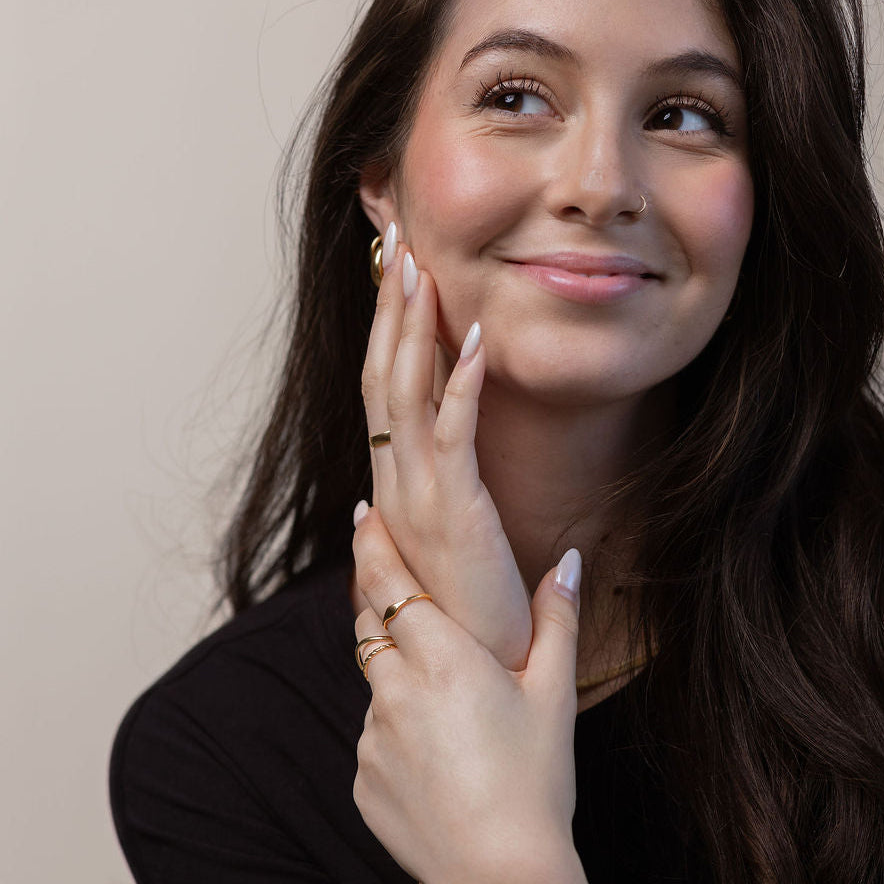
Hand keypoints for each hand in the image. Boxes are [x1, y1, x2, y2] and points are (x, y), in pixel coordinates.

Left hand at [351, 505, 587, 883]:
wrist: (501, 877)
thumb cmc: (535, 780)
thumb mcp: (553, 694)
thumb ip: (557, 618)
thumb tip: (569, 559)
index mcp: (442, 659)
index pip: (390, 583)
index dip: (373, 545)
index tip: (364, 516)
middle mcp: (395, 691)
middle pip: (371, 625)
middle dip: (381, 603)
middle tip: (407, 598)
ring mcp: (371, 738)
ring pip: (374, 683)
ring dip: (397, 675)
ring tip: (447, 705)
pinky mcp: (361, 779)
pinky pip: (372, 735)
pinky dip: (395, 729)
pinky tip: (438, 755)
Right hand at [360, 226, 531, 669]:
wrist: (470, 669)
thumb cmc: (466, 605)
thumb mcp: (445, 538)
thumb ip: (424, 499)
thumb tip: (394, 480)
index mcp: (395, 479)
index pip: (383, 387)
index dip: (385, 328)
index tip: (394, 273)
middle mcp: (395, 477)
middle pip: (383, 374)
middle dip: (388, 305)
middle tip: (395, 241)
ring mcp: (419, 492)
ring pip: (405, 392)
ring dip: (412, 326)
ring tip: (420, 267)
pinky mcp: (455, 510)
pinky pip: (454, 432)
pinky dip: (461, 381)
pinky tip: (475, 335)